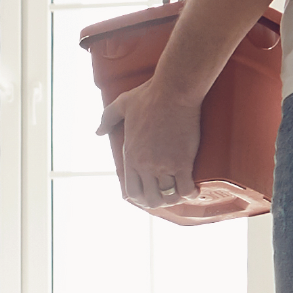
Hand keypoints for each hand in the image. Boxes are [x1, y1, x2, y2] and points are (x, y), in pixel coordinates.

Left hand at [105, 79, 209, 220]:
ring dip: (175, 198)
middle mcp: (145, 165)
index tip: (149, 194)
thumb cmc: (149, 95)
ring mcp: (164, 165)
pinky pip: (186, 189)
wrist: (174, 91)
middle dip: (159, 201)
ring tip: (181, 192)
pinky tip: (194, 189)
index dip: (141, 198)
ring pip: (168, 197)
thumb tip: (98, 132)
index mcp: (130, 155)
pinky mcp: (182, 162)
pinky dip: (191, 193)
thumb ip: (107, 119)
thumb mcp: (122, 104)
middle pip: (150, 199)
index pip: (131, 191)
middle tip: (167, 194)